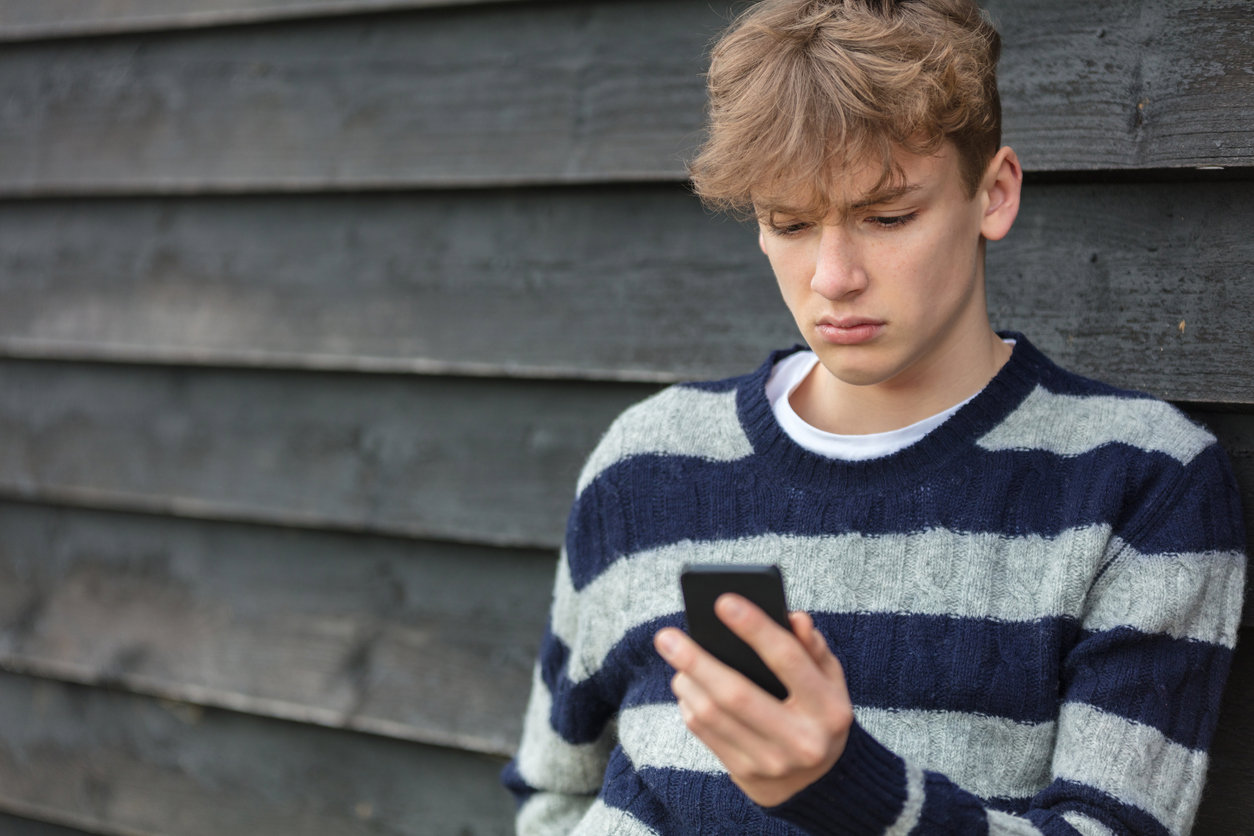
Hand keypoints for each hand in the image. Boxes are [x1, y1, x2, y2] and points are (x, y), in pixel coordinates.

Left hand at [654, 594, 853, 806]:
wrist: (816, 782)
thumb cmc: (818, 712)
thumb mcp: (830, 680)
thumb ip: (813, 647)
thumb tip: (793, 616)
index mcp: (829, 710)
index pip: (788, 660)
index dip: (755, 628)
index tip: (722, 602)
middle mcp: (802, 741)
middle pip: (736, 695)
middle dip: (696, 661)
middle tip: (665, 635)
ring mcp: (771, 762)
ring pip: (712, 715)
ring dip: (686, 681)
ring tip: (674, 654)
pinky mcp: (745, 774)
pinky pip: (704, 733)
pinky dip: (689, 703)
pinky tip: (686, 684)